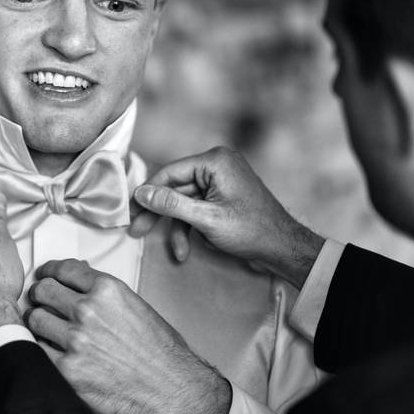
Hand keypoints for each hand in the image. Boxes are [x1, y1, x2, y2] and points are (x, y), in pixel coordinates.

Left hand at [26, 259, 230, 413]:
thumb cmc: (159, 350)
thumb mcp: (134, 305)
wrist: (173, 389)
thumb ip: (102, 291)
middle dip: (39, 296)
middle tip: (41, 304)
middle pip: (42, 291)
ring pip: (34, 319)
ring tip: (47, 331)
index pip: (61, 270)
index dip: (48, 272)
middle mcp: (88, 310)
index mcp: (106, 289)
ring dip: (38, 324)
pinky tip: (51, 352)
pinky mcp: (67, 371)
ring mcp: (75, 340)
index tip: (44, 277)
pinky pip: (37, 351)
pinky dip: (41, 350)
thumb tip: (76, 276)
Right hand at [128, 146, 324, 287]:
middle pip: (174, 188)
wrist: (284, 248)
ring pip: (184, 201)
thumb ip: (171, 204)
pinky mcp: (221, 194)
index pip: (169, 173)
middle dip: (159, 214)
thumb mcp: (206, 219)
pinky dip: (191, 226)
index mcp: (215, 161)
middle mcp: (216, 164)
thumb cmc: (251, 231)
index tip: (129, 212)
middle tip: (136, 231)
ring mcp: (219, 179)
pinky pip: (196, 206)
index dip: (146, 194)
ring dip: (178, 227)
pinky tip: (190, 247)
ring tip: (177, 252)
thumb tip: (140, 193)